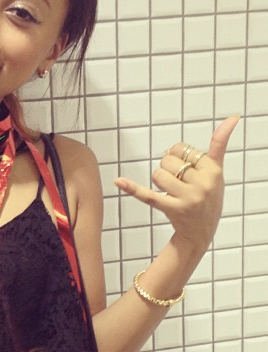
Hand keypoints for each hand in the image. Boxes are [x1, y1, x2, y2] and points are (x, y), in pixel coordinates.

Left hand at [114, 116, 239, 251]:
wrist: (201, 233)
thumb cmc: (208, 197)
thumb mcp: (217, 172)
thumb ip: (219, 145)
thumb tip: (232, 118)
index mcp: (214, 171)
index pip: (182, 149)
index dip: (177, 154)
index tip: (185, 165)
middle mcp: (203, 184)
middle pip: (169, 161)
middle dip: (168, 168)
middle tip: (179, 183)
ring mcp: (188, 198)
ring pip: (158, 174)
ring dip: (160, 181)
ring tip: (172, 191)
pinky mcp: (172, 209)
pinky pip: (148, 195)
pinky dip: (132, 188)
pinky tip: (119, 181)